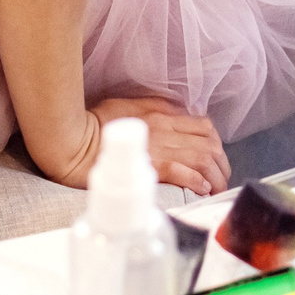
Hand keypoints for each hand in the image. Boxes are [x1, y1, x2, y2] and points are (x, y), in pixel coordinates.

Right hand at [47, 97, 230, 196]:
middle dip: (221, 161)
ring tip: (216, 188)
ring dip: (216, 175)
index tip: (215, 156)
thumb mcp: (127, 106)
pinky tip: (203, 189)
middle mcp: (166, 128)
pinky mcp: (152, 166)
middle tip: (221, 176)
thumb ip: (152, 109)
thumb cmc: (93, 125)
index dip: (215, 142)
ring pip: (203, 158)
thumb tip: (173, 114)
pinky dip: (199, 181)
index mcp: (161, 114)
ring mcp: (160, 147)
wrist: (73, 142)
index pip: (202, 124)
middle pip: (209, 142)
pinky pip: (185, 172)